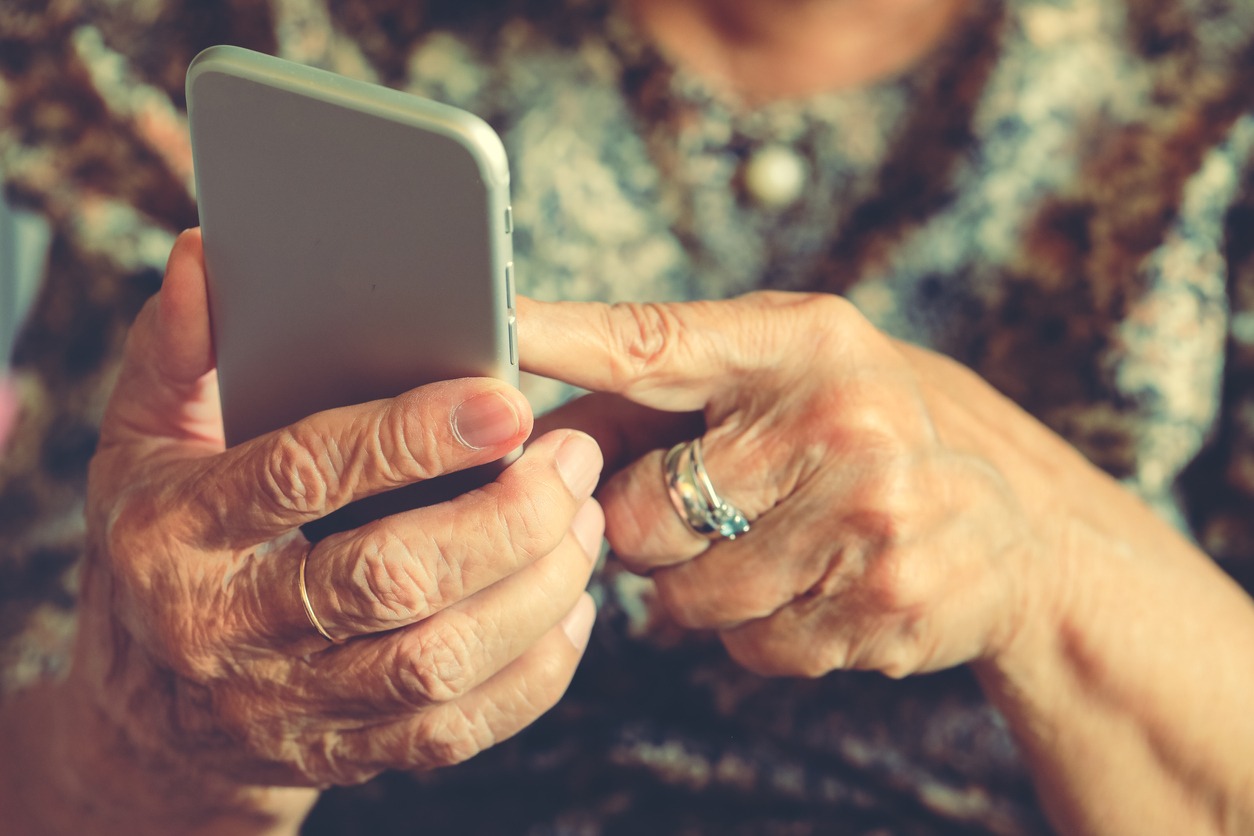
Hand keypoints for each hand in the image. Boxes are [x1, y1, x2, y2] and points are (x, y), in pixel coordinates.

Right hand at [46, 231, 602, 829]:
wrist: (150, 712)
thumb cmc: (162, 546)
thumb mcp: (142, 443)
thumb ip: (177, 353)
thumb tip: (206, 257)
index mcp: (179, 534)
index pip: (301, 476)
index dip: (408, 437)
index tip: (505, 400)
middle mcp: (231, 630)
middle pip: (389, 580)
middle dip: (504, 517)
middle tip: (572, 459)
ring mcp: (293, 705)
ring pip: (437, 661)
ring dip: (534, 588)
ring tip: (583, 519)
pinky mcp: (349, 753)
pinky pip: (456, 730)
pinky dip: (532, 671)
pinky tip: (570, 606)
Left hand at [521, 291, 1049, 678]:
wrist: (1021, 522)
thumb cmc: (866, 431)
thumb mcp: (783, 377)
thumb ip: (656, 396)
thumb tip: (531, 433)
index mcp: (800, 341)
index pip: (653, 340)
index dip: (565, 335)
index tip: (498, 322)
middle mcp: (837, 418)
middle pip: (639, 510)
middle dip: (648, 527)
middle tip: (708, 506)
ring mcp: (869, 515)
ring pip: (685, 596)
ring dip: (703, 586)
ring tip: (775, 543)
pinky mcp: (885, 603)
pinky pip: (749, 647)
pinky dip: (762, 629)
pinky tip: (818, 584)